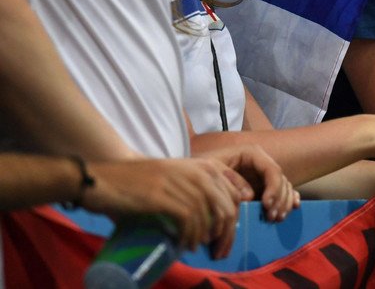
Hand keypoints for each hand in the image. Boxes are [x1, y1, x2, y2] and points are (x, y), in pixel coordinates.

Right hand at [82, 158, 244, 253]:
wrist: (102, 178)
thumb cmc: (138, 182)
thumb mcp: (172, 178)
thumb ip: (193, 191)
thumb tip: (212, 221)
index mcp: (199, 165)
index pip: (233, 190)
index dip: (234, 215)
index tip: (228, 234)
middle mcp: (192, 171)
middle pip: (225, 203)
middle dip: (226, 230)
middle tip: (218, 248)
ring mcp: (176, 182)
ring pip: (208, 212)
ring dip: (206, 235)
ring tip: (197, 246)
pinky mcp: (161, 196)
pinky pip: (187, 217)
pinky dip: (190, 234)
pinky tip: (185, 244)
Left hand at [197, 143, 299, 243]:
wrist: (193, 174)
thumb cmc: (201, 168)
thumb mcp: (211, 170)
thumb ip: (230, 180)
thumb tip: (249, 197)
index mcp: (252, 154)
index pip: (272, 169)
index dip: (274, 188)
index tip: (266, 205)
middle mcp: (262, 163)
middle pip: (281, 180)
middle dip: (280, 199)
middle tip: (271, 217)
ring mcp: (263, 175)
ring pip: (284, 187)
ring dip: (284, 203)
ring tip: (275, 219)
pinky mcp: (262, 186)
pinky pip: (282, 191)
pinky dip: (289, 199)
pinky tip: (294, 207)